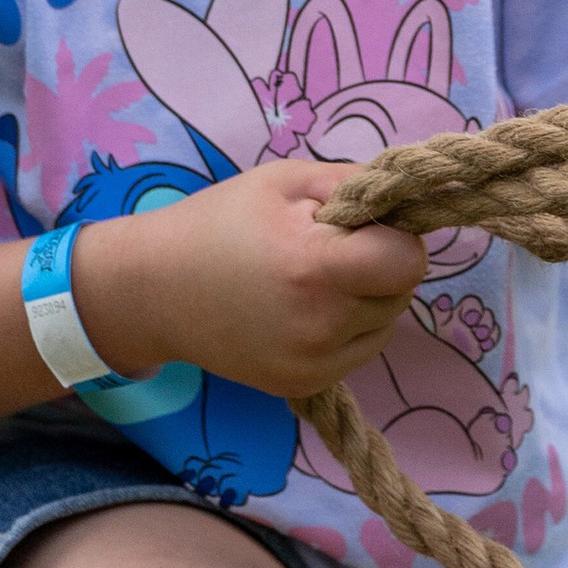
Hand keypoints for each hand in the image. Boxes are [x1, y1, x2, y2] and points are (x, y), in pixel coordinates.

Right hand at [75, 160, 426, 398]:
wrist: (155, 289)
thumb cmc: (220, 222)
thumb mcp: (284, 181)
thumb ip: (355, 185)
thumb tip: (412, 201)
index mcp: (315, 268)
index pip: (409, 259)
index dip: (394, 235)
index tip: (360, 225)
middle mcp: (321, 326)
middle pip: (401, 291)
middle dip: (377, 265)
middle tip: (323, 248)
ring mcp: (314, 365)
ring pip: (385, 323)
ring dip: (365, 299)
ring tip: (308, 280)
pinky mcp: (306, 386)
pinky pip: (359, 350)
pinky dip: (345, 329)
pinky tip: (300, 310)